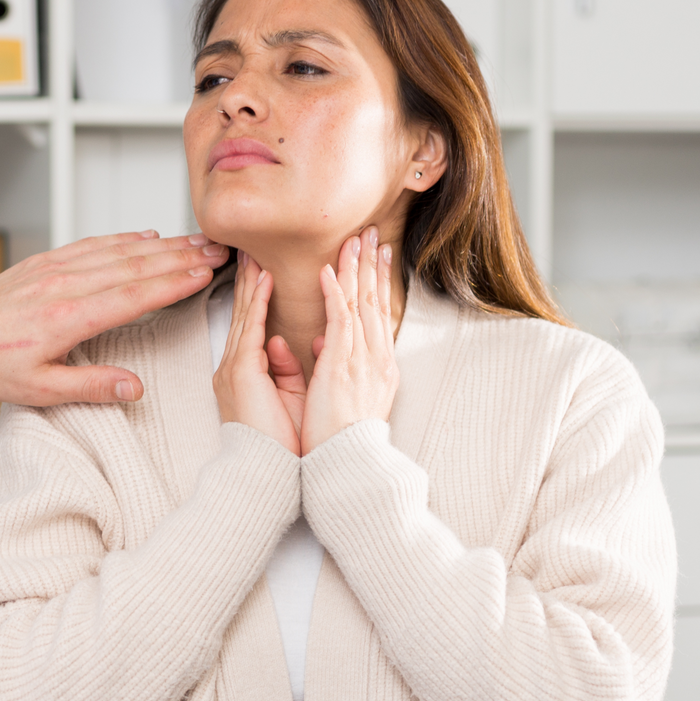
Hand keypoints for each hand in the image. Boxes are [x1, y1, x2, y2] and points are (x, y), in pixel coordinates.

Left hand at [0, 231, 227, 409]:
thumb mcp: (41, 391)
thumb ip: (92, 387)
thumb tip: (136, 387)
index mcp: (66, 318)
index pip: (133, 295)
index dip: (174, 283)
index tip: (205, 273)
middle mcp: (62, 285)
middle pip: (134, 265)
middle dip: (180, 256)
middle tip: (217, 249)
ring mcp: (52, 268)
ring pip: (117, 250)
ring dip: (160, 244)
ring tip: (195, 241)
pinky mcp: (43, 262)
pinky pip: (91, 244)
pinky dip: (123, 239)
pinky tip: (145, 237)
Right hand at [212, 253, 308, 456]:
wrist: (267, 471)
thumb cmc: (280, 444)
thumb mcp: (288, 397)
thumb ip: (287, 368)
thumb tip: (286, 342)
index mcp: (245, 375)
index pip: (251, 326)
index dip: (257, 297)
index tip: (263, 271)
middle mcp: (234, 368)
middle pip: (242, 313)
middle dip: (249, 280)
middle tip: (252, 249)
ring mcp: (234, 368)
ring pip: (244, 314)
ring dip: (253, 281)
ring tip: (257, 253)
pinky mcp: (241, 372)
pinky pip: (250, 328)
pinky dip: (259, 302)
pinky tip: (265, 279)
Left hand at [300, 226, 399, 452]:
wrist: (346, 466)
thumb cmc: (340, 439)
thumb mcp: (339, 395)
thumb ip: (332, 363)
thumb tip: (321, 342)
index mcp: (378, 367)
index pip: (377, 315)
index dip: (376, 283)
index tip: (376, 257)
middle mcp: (376, 360)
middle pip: (375, 301)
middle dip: (373, 266)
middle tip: (372, 234)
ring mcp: (362, 362)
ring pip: (360, 304)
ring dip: (356, 269)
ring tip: (354, 240)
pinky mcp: (343, 367)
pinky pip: (340, 321)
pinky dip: (334, 293)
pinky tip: (328, 271)